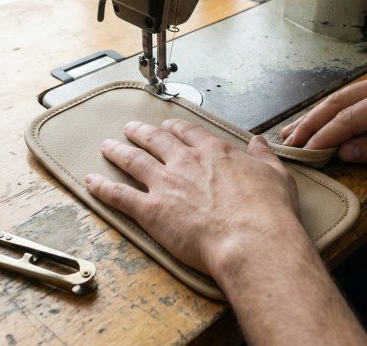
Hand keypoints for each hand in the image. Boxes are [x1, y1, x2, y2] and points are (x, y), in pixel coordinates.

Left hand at [84, 119, 300, 276]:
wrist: (251, 239)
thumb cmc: (267, 212)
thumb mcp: (276, 175)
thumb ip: (264, 156)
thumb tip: (259, 142)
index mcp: (214, 152)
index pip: (188, 133)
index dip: (175, 128)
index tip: (168, 126)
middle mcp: (185, 162)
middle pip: (156, 140)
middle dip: (140, 132)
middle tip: (130, 128)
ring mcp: (165, 184)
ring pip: (133, 160)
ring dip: (117, 151)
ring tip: (106, 146)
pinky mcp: (151, 210)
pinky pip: (119, 195)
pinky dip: (102, 187)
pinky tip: (91, 182)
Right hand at [281, 64, 366, 165]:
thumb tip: (346, 152)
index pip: (349, 118)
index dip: (323, 136)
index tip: (304, 151)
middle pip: (338, 101)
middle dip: (310, 123)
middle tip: (288, 141)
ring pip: (343, 95)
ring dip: (318, 114)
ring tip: (294, 131)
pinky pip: (356, 93)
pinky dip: (335, 108)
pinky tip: (321, 119)